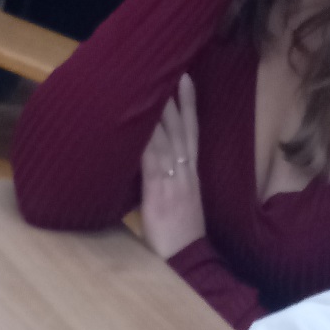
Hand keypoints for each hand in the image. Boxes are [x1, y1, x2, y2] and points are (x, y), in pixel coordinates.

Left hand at [140, 74, 205, 261]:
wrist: (188, 263)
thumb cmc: (180, 242)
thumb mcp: (179, 207)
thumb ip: (167, 186)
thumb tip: (151, 173)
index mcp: (191, 176)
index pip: (191, 133)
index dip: (188, 105)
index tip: (185, 79)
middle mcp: (185, 172)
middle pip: (180, 127)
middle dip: (174, 97)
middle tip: (168, 66)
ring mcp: (172, 180)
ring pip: (166, 138)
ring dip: (159, 109)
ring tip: (153, 82)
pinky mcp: (158, 192)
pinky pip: (151, 159)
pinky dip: (145, 138)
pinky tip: (138, 121)